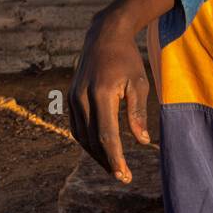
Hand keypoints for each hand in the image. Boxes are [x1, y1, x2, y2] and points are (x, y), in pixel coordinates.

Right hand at [68, 13, 150, 181]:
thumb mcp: (139, 83)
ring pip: (82, 137)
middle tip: (123, 176)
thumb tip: (141, 142)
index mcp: (101, 94)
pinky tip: (100, 150)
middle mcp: (82, 98)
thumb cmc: (127, 60)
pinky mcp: (70, 98)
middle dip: (107, 161)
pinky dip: (88, 142)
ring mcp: (73, 98)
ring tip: (113, 167)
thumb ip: (138, 113)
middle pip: (93, 140)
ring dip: (96, 155)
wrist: (104, 36)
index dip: (115, 158)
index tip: (123, 174)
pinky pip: (77, 127)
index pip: (106, 135)